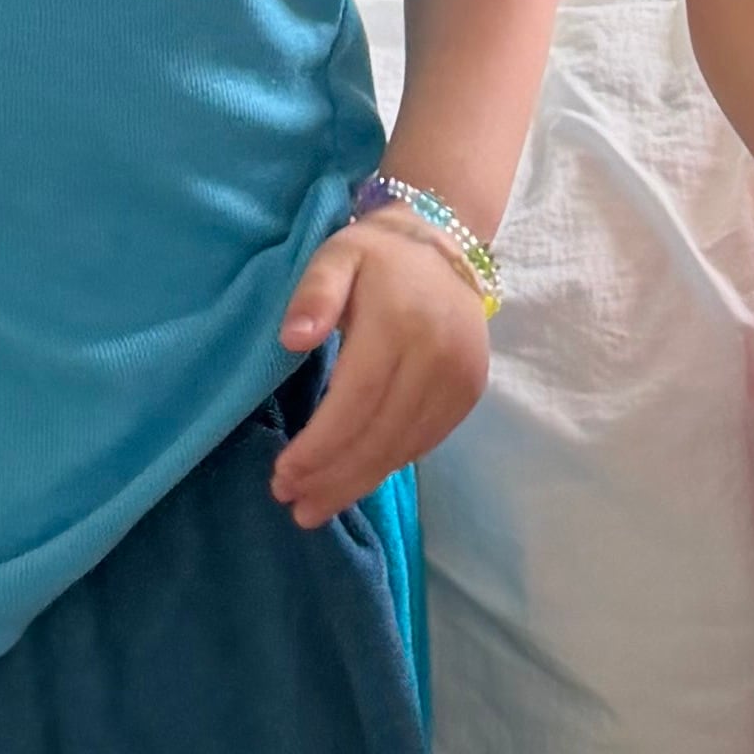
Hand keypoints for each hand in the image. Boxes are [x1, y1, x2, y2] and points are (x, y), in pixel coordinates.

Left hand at [266, 210, 492, 528]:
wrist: (445, 246)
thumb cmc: (377, 257)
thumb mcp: (336, 256)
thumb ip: (314, 293)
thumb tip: (292, 338)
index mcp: (400, 322)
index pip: (356, 401)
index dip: (319, 447)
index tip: (282, 476)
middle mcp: (438, 355)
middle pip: (380, 435)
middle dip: (333, 478)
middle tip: (294, 506)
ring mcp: (461, 378)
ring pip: (404, 447)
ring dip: (358, 482)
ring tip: (316, 506)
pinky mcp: (470, 392)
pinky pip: (425, 441)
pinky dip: (387, 465)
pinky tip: (356, 478)